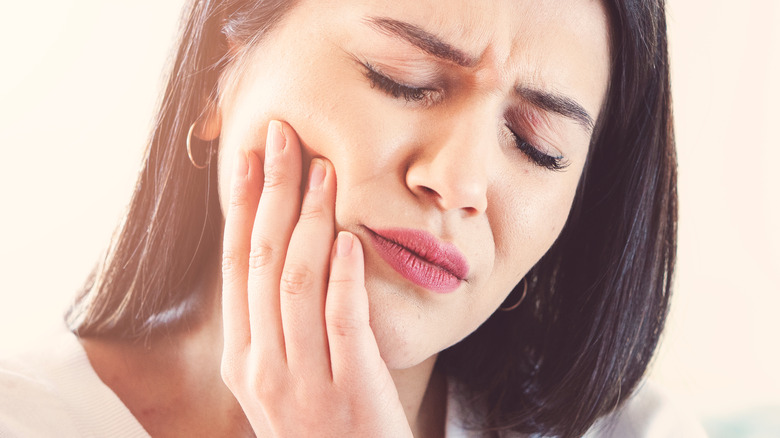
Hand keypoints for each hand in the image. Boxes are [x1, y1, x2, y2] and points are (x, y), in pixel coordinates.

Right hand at [220, 120, 412, 436]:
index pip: (236, 265)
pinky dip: (341, 275)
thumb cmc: (321, 427)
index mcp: (241, 358)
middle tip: (284, 138)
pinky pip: (340, 321)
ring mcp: (303, 381)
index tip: (251, 156)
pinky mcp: (350, 391)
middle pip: (262, 261)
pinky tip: (347, 237)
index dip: (244, 206)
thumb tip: (283, 251)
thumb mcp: (282, 378)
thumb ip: (276, 325)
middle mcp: (262, 366)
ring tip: (323, 172)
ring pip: (297, 283)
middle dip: (272, 193)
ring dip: (309, 221)